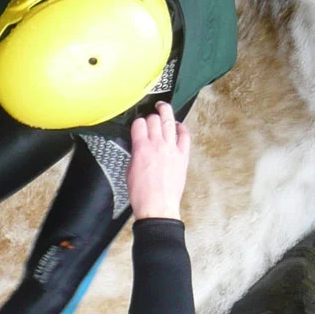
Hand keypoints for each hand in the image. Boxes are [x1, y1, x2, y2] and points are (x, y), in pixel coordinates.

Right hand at [128, 102, 190, 220]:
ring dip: (166, 112)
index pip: (139, 124)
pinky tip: (178, 125)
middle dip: (151, 115)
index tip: (138, 123)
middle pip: (155, 120)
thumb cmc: (141, 194)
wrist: (157, 207)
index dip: (138, 122)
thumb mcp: (129, 170)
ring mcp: (172, 149)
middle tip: (151, 114)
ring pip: (169, 123)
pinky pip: (185, 136)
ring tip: (163, 107)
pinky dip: (182, 128)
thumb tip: (138, 145)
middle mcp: (158, 145)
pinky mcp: (183, 156)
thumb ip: (135, 153)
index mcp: (141, 149)